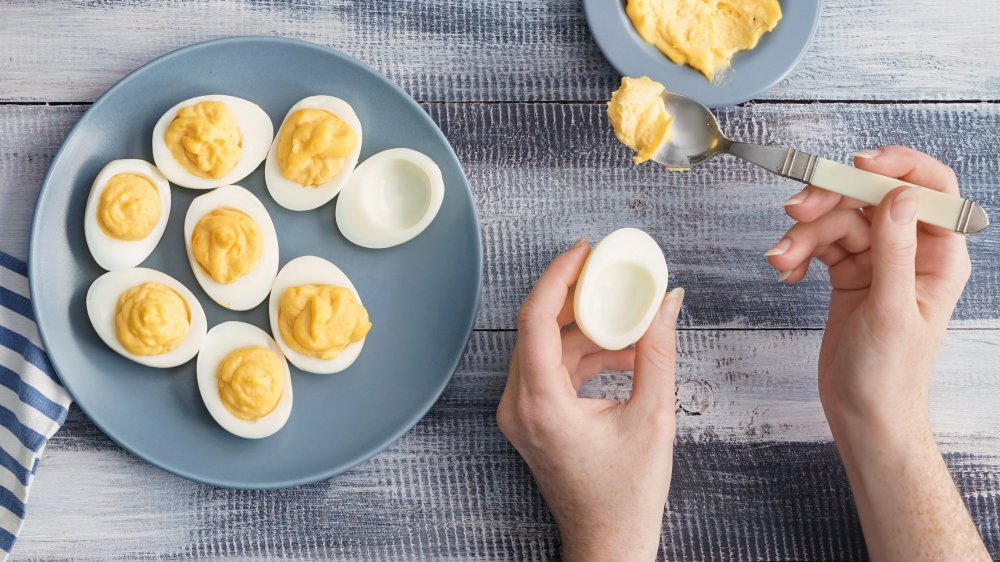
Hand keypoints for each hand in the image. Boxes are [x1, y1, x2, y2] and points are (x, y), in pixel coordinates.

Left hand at [497, 239, 684, 560]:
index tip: (586, 250)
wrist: (607, 542)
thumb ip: (658, 352)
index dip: (559, 276)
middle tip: (608, 271)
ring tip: (629, 319)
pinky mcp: (531, 419)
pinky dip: (583, 355)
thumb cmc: (626, 495)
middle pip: (535, 327)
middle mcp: (518, 405)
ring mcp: (519, 414)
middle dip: (574, 296)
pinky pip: (551, 370)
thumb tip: (668, 302)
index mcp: (540, 404)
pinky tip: (622, 354)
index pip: (535, 319)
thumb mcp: (653, 417)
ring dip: (584, 329)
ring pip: (545, 348)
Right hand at [766, 146, 987, 560]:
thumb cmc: (889, 375)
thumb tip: (897, 196)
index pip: (929, 188)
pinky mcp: (847, 272)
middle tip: (794, 211)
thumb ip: (896, 250)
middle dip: (830, 201)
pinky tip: (786, 271)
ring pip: (837, 220)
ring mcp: (877, 259)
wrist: (863, 414)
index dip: (896, 167)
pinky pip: (819, 244)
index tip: (857, 165)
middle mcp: (911, 250)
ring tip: (780, 260)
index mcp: (940, 255)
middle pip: (870, 198)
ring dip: (803, 234)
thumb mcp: (893, 311)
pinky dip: (798, 252)